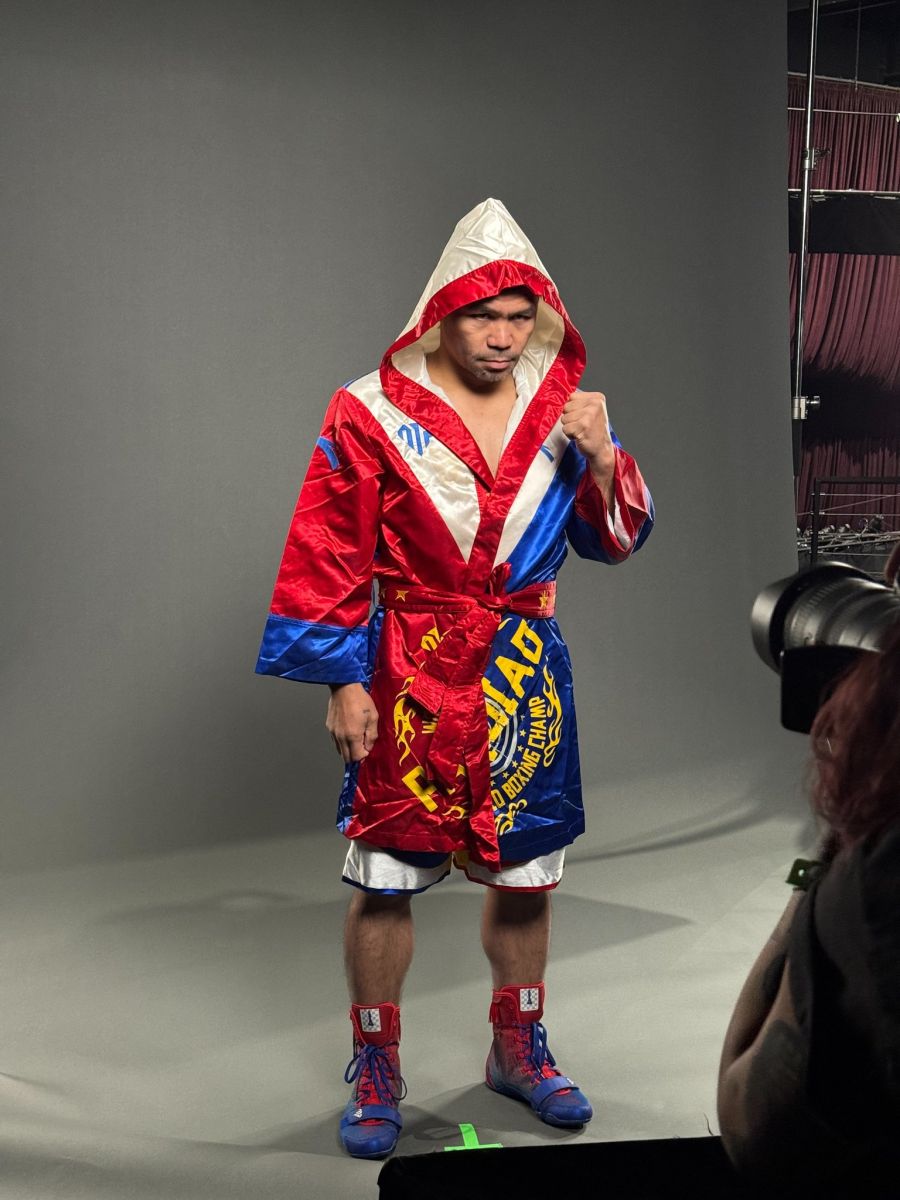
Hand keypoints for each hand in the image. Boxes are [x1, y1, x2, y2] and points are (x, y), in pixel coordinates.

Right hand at [326, 683, 378, 762]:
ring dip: (348, 749)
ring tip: (356, 737)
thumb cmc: (360, 700)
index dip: (364, 755)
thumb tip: (368, 747)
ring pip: (340, 750)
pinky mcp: (329, 727)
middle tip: (362, 744)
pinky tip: (348, 731)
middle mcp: (341, 737)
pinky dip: (342, 742)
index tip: (367, 746)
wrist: (344, 687)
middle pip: (346, 758)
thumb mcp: (373, 717)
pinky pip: (335, 741)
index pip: (356, 757)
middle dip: (355, 755)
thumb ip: (372, 735)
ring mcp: (333, 732)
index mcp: (352, 735)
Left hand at [562, 389, 615, 504]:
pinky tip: (580, 436)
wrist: (601, 449)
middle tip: (582, 426)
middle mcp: (595, 404)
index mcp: (597, 398)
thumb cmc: (593, 430)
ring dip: (570, 427)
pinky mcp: (583, 426)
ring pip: (564, 418)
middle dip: (570, 418)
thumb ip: (579, 402)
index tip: (584, 417)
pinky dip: (570, 435)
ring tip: (581, 431)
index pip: (571, 397)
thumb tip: (560, 397)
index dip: (573, 409)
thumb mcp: (591, 411)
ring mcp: (589, 415)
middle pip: (566, 407)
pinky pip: (565, 428)